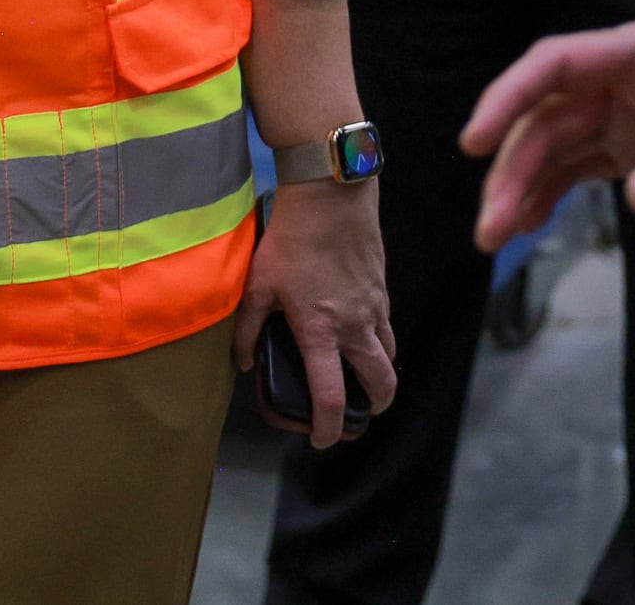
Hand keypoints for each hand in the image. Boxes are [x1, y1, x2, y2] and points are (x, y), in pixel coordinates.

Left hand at [233, 179, 396, 449]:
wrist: (331, 194)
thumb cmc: (291, 238)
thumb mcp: (258, 284)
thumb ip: (247, 329)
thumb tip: (243, 363)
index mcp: (320, 330)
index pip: (331, 396)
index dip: (326, 427)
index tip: (320, 439)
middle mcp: (354, 325)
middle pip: (380, 384)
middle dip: (372, 408)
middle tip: (356, 415)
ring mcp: (373, 306)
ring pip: (390, 356)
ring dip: (380, 375)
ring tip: (361, 377)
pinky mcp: (381, 287)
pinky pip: (387, 326)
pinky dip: (379, 341)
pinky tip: (360, 333)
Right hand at [462, 15, 634, 249]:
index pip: (561, 64)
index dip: (511, 97)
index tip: (475, 140)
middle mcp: (631, 75)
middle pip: (549, 114)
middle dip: (513, 166)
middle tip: (491, 228)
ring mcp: (633, 109)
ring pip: (558, 142)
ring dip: (523, 184)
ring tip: (497, 237)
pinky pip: (582, 165)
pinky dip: (552, 192)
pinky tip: (527, 223)